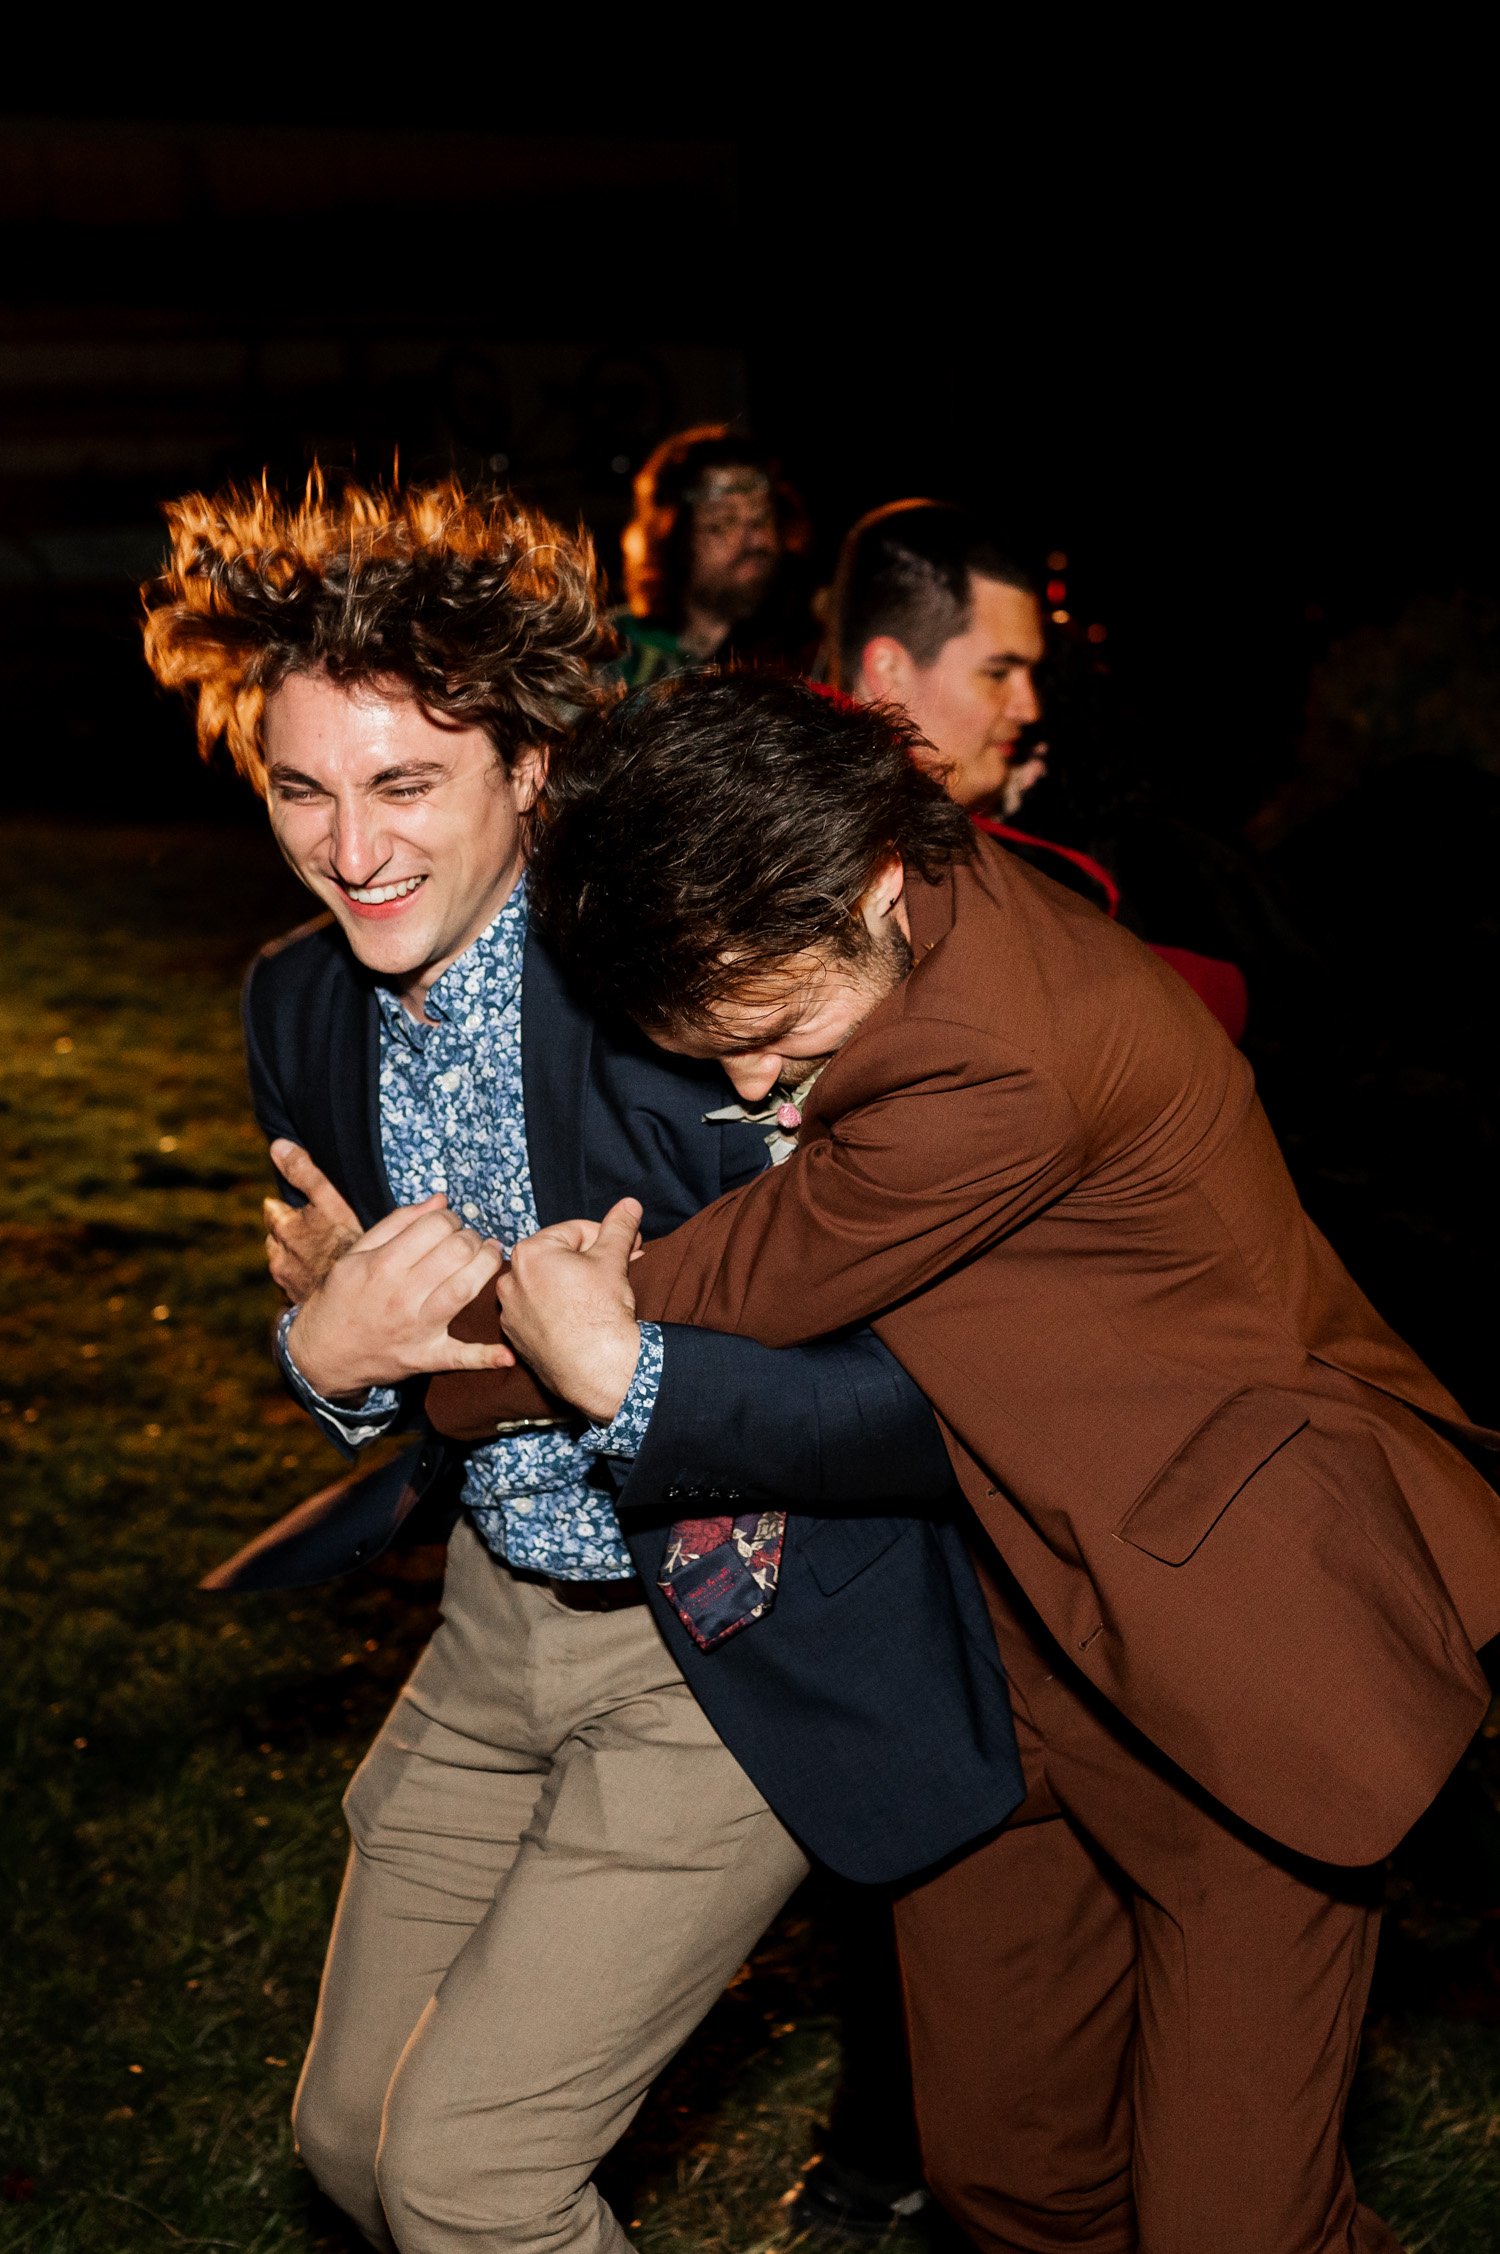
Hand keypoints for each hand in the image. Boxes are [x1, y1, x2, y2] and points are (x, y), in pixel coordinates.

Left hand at [264, 1141, 361, 1301]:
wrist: (360, 1301)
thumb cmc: (348, 1246)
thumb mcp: (331, 1201)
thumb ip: (304, 1172)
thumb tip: (277, 1145)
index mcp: (282, 1226)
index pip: (274, 1209)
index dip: (291, 1209)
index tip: (309, 1212)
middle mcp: (277, 1254)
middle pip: (279, 1237)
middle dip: (293, 1235)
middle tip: (322, 1235)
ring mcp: (286, 1281)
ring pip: (286, 1262)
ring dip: (299, 1260)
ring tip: (326, 1259)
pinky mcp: (296, 1302)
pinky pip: (297, 1286)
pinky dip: (307, 1281)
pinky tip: (327, 1279)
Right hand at [287, 1197, 514, 1401]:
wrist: (321, 1353)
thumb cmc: (341, 1298)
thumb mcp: (356, 1254)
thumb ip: (397, 1224)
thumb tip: (440, 1200)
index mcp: (382, 1264)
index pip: (435, 1226)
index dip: (450, 1219)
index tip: (450, 1224)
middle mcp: (402, 1295)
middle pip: (456, 1252)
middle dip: (472, 1237)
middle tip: (469, 1240)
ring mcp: (417, 1328)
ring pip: (466, 1289)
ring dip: (488, 1267)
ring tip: (491, 1257)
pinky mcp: (426, 1357)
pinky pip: (461, 1358)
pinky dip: (486, 1358)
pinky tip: (507, 1356)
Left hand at [500, 1198, 644, 1423]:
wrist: (598, 1369)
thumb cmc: (602, 1311)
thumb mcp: (613, 1259)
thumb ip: (619, 1227)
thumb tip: (630, 1204)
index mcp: (530, 1252)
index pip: (575, 1232)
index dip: (605, 1238)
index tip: (627, 1247)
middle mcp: (510, 1279)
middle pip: (558, 1257)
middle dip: (589, 1261)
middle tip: (619, 1269)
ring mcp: (510, 1311)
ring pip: (547, 1285)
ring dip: (572, 1284)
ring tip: (600, 1295)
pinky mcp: (515, 1338)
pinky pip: (538, 1312)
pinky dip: (557, 1310)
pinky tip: (580, 1319)